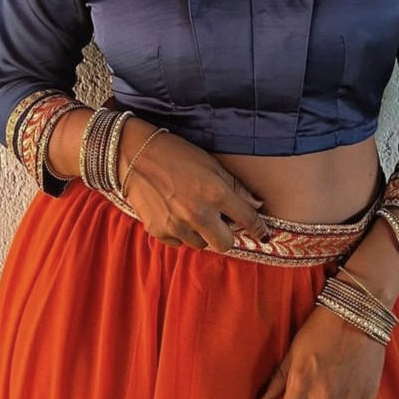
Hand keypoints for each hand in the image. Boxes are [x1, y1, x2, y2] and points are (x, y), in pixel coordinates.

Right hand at [118, 123, 270, 251]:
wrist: (136, 154)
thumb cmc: (177, 154)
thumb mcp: (211, 164)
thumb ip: (235, 186)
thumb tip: (256, 205)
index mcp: (216, 193)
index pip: (247, 220)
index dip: (259, 229)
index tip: (263, 235)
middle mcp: (199, 213)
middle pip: (225, 245)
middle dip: (226, 235)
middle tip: (220, 222)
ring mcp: (177, 225)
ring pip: (201, 244)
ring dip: (202, 233)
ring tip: (192, 211)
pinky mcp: (159, 231)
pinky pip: (179, 242)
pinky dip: (181, 233)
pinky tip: (175, 213)